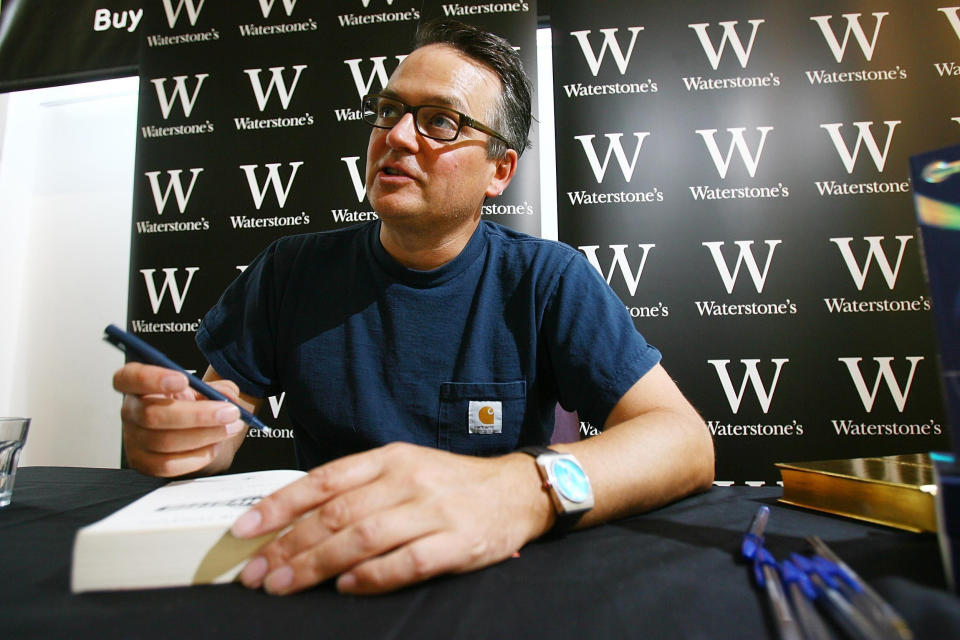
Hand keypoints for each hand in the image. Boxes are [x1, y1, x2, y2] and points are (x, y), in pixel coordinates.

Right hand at [113, 362, 246, 476]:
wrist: (196, 432)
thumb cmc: (195, 404)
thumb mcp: (207, 389)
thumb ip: (217, 388)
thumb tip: (227, 398)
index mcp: (138, 384)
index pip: (129, 377)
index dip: (151, 378)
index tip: (183, 380)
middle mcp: (131, 411)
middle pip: (151, 415)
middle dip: (197, 414)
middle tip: (229, 412)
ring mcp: (133, 440)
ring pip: (164, 442)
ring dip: (205, 435)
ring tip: (230, 428)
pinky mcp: (143, 463)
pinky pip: (169, 465)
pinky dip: (197, 456)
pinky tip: (215, 445)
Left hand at [231, 442, 552, 594]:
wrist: (514, 492)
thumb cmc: (450, 483)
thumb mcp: (403, 468)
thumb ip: (358, 488)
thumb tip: (297, 518)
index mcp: (389, 458)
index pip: (324, 480)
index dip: (280, 505)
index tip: (245, 530)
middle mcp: (407, 480)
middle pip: (336, 514)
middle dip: (289, 545)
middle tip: (256, 572)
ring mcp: (433, 511)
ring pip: (363, 538)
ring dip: (317, 565)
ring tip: (284, 584)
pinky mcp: (456, 543)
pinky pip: (406, 562)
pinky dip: (372, 577)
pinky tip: (346, 588)